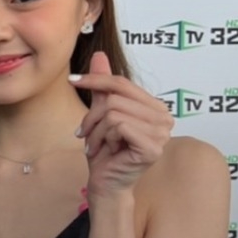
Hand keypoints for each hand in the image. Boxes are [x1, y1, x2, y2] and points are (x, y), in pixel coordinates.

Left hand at [70, 51, 173, 197]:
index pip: (122, 83)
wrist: (106, 182)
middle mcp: (165, 117)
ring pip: (114, 112)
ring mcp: (163, 133)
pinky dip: (104, 138)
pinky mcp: (153, 147)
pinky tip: (107, 151)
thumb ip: (103, 86)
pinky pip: (118, 126)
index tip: (72, 80)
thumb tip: (100, 54)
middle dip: (91, 116)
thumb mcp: (100, 113)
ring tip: (95, 144)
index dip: (95, 79)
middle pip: (115, 97)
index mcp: (155, 107)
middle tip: (83, 133)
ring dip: (95, 130)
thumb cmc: (105, 150)